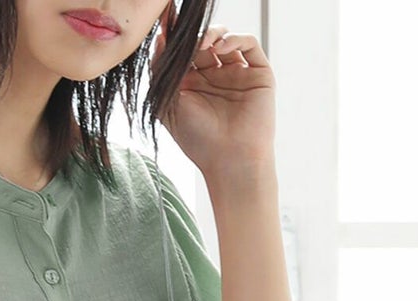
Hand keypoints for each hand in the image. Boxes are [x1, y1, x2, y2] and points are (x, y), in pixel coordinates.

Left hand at [153, 21, 276, 177]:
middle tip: (186, 38)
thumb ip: (161, 71)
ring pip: (226, 38)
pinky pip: (249, 44)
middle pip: (204, 40)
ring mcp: (238, 74)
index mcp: (194, 84)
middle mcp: (216, 77)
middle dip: (194, 35)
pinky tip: (221, 47)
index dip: (177, 37)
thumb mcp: (167, 104)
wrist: (230, 161)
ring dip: (213, 33)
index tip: (166, 23)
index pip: (185, 51)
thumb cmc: (198, 140)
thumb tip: (159, 37)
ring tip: (203, 44)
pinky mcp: (258, 75)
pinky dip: (235, 38)